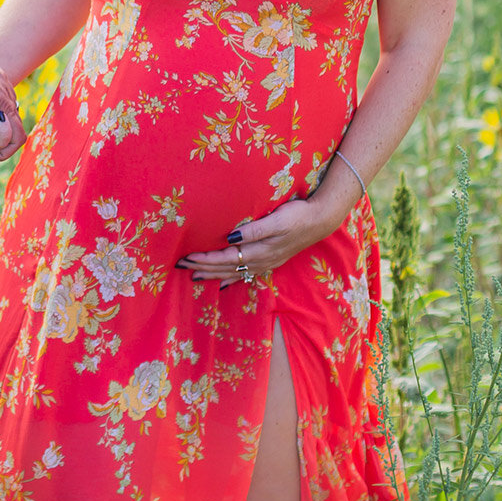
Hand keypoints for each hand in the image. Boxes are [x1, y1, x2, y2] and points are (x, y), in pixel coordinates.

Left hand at [178, 197, 341, 286]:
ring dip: (214, 275)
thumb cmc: (297, 215)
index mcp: (260, 250)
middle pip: (226, 268)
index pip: (226, 258)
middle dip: (203, 268)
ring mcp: (266, 262)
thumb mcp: (277, 219)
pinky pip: (246, 274)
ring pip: (234, 272)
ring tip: (194, 277)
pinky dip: (232, 279)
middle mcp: (261, 260)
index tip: (187, 258)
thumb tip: (231, 237)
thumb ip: (255, 230)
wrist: (320, 220)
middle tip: (181, 266)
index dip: (205, 259)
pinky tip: (223, 284)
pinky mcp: (270, 260)